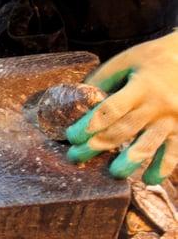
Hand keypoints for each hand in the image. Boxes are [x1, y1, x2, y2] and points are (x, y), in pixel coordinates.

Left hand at [66, 31, 177, 183]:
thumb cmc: (153, 59)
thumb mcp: (127, 61)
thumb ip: (103, 79)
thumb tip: (77, 100)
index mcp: (140, 87)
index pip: (110, 110)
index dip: (88, 125)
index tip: (71, 136)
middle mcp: (156, 105)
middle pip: (123, 130)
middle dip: (97, 146)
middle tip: (76, 157)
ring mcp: (172, 119)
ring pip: (148, 145)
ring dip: (129, 161)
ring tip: (114, 173)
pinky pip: (174, 151)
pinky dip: (163, 167)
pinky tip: (150, 180)